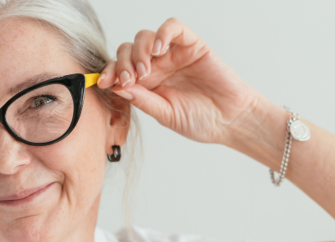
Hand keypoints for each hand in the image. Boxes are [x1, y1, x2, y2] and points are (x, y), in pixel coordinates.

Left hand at [98, 18, 262, 146]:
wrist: (231, 120)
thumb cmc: (200, 121)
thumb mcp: (165, 115)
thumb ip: (142, 100)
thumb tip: (116, 87)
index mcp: (146, 84)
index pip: (120, 70)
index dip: (109, 72)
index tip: (103, 82)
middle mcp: (157, 66)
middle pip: (127, 50)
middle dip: (122, 63)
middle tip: (130, 79)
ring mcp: (173, 54)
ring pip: (145, 37)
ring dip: (139, 51)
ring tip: (146, 70)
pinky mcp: (191, 44)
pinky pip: (172, 27)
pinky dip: (162, 33)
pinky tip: (159, 49)